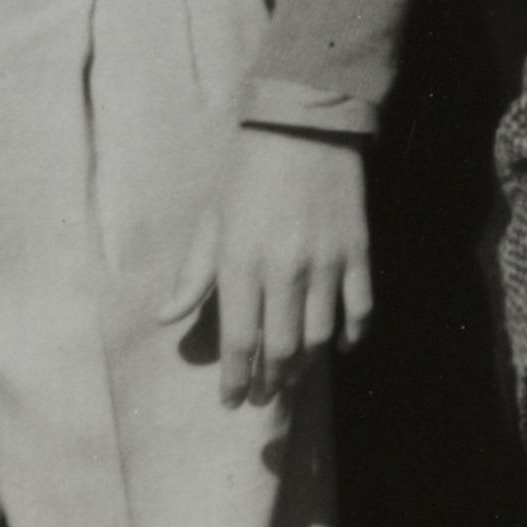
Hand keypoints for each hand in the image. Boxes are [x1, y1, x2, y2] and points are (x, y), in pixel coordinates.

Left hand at [188, 127, 374, 407]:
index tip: (233, 401)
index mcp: (240, 264)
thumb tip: (166, 319)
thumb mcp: (211, 220)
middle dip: (270, 383)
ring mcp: (325, 261)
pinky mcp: (357, 249)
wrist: (303, 124)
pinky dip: (354, 334)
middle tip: (264, 397)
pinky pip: (361, 307)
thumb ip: (192, 275)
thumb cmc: (247, 173)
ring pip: (319, 335)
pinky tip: (343, 346)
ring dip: (307, 365)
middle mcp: (284, 270)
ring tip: (294, 377)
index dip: (236, 380)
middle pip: (281, 348)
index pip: (239, 342)